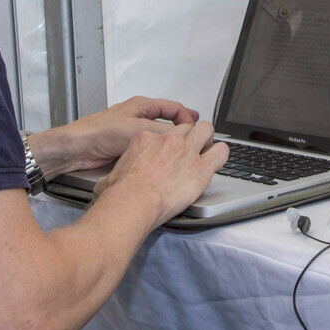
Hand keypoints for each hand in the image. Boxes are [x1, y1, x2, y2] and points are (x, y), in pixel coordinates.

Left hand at [31, 96, 199, 177]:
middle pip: (166, 120)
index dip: (187, 116)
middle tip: (194, 137)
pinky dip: (156, 152)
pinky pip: (147, 148)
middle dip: (180, 128)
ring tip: (180, 150)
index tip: (197, 128)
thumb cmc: (100, 132)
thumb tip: (181, 135)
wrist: (75, 149)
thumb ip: (162, 132)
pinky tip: (160, 160)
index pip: (172, 107)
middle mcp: (137, 116)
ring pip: (157, 136)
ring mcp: (130, 132)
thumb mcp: (137, 129)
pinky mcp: (124, 147)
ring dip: (168, 142)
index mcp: (141, 106)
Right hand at [94, 121, 228, 226]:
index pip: (164, 132)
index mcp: (146, 139)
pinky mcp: (201, 168)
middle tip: (192, 148)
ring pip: (206, 130)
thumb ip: (116, 175)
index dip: (170, 141)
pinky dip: (221, 154)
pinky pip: (220, 152)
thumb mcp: (111, 177)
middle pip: (187, 128)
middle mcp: (169, 140)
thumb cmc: (121, 193)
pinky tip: (218, 158)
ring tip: (208, 148)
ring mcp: (187, 151)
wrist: (133, 202)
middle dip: (191, 136)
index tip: (170, 151)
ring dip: (208, 138)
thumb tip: (109, 183)